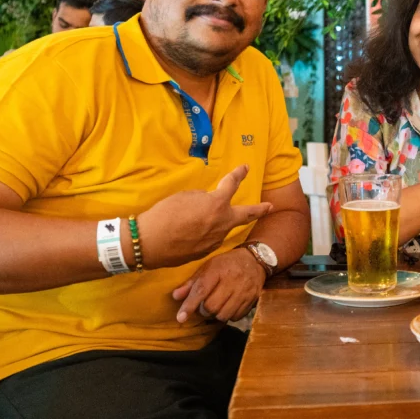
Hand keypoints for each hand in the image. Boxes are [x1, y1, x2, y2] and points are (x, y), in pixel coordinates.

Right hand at [136, 165, 272, 268]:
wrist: (149, 243)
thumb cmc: (164, 214)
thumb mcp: (185, 196)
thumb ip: (203, 198)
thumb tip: (208, 201)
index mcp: (217, 204)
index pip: (231, 184)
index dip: (238, 174)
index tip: (245, 168)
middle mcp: (222, 223)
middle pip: (247, 214)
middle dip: (260, 209)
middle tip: (270, 206)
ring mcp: (216, 240)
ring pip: (223, 227)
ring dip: (220, 222)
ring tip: (204, 219)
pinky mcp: (206, 252)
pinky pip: (210, 239)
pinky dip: (205, 233)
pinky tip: (192, 233)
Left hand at [171, 248, 264, 322]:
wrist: (255, 260)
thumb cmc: (226, 264)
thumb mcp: (208, 267)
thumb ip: (192, 283)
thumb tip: (175, 296)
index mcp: (218, 270)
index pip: (201, 290)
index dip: (189, 305)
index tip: (180, 318)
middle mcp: (232, 281)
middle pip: (211, 307)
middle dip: (204, 310)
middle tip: (204, 305)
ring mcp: (244, 291)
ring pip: (223, 315)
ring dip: (216, 314)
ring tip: (217, 306)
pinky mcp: (252, 299)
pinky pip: (236, 317)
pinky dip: (229, 315)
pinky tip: (228, 306)